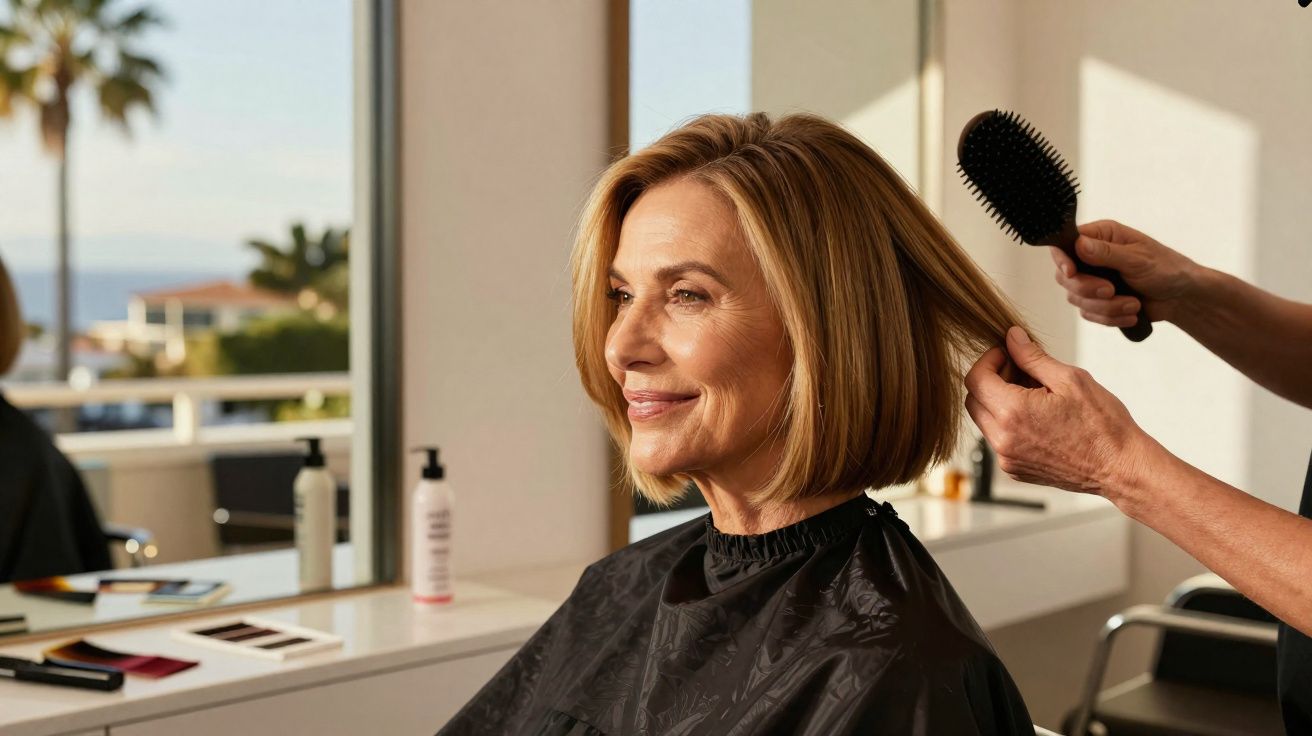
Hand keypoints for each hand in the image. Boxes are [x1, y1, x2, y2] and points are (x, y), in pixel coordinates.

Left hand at [964, 326, 1155, 499]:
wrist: (1121, 468)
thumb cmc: (1103, 425)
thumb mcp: (1070, 379)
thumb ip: (1032, 357)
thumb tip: (1012, 338)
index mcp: (1012, 413)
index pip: (975, 378)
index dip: (989, 360)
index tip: (1007, 353)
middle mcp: (1002, 439)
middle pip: (974, 400)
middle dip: (990, 379)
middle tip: (1020, 370)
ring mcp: (1007, 458)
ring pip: (985, 420)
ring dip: (999, 401)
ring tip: (1034, 392)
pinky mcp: (1016, 469)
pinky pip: (999, 439)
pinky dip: (1009, 422)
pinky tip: (1037, 415)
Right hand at [1050, 219, 1201, 327]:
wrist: (1181, 298)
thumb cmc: (1166, 269)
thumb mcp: (1138, 258)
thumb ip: (1106, 253)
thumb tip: (1079, 244)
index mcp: (1100, 237)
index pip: (1065, 245)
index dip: (1062, 260)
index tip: (1072, 273)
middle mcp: (1091, 257)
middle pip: (1065, 277)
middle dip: (1088, 289)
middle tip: (1111, 291)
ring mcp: (1093, 281)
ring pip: (1076, 299)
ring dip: (1106, 307)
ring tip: (1133, 304)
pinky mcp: (1097, 302)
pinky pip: (1089, 314)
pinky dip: (1110, 318)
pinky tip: (1132, 313)